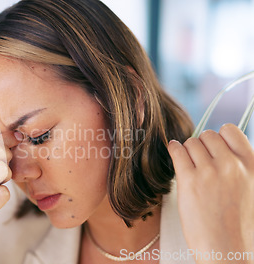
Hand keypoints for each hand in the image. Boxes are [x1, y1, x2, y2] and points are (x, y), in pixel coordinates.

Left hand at [168, 124, 253, 263]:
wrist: (228, 250)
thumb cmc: (239, 226)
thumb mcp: (251, 190)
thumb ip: (241, 168)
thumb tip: (222, 151)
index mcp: (251, 165)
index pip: (231, 131)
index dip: (219, 138)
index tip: (213, 149)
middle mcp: (232, 165)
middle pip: (208, 135)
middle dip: (201, 145)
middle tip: (198, 161)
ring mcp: (210, 172)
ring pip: (191, 142)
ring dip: (187, 151)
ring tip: (188, 164)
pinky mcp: (189, 181)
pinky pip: (177, 151)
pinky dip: (174, 149)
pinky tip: (174, 153)